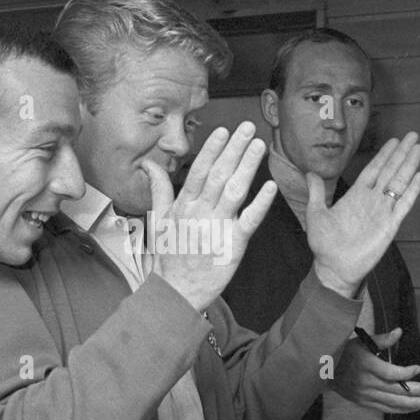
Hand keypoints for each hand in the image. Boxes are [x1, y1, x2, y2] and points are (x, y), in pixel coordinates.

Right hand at [145, 122, 277, 311]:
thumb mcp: (158, 220)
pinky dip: (260, 203)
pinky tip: (270, 187)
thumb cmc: (170, 257)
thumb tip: (149, 165)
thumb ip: (158, 190)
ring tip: (259, 146)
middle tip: (248, 128)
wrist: (178, 291)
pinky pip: (249, 221)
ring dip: (248, 166)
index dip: (213, 149)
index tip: (224, 131)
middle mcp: (200, 213)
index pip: (199, 171)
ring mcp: (217, 228)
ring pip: (235, 191)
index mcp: (184, 206)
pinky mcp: (233, 244)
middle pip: (220, 175)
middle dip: (235, 149)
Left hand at [307, 133, 419, 296]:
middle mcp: (372, 200)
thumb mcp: (316, 213)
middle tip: (413, 135)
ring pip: (399, 183)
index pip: (374, 169)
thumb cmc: (324, 244)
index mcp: (356, 196)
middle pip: (390, 171)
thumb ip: (316, 192)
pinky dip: (412, 190)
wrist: (334, 268)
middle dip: (402, 153)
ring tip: (419, 148)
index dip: (385, 154)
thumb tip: (309, 172)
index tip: (395, 141)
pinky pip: (404, 204)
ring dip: (409, 165)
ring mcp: (383, 211)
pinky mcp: (390, 225)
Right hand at [332, 328, 419, 413]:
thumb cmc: (344, 353)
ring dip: (415, 404)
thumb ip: (382, 340)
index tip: (419, 368)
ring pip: (395, 403)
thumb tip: (399, 332)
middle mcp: (367, 383)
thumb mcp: (360, 342)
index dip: (406, 373)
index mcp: (366, 366)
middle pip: (398, 391)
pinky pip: (387, 409)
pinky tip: (415, 408)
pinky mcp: (365, 403)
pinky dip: (402, 409)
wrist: (324, 372)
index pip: (390, 373)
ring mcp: (366, 395)